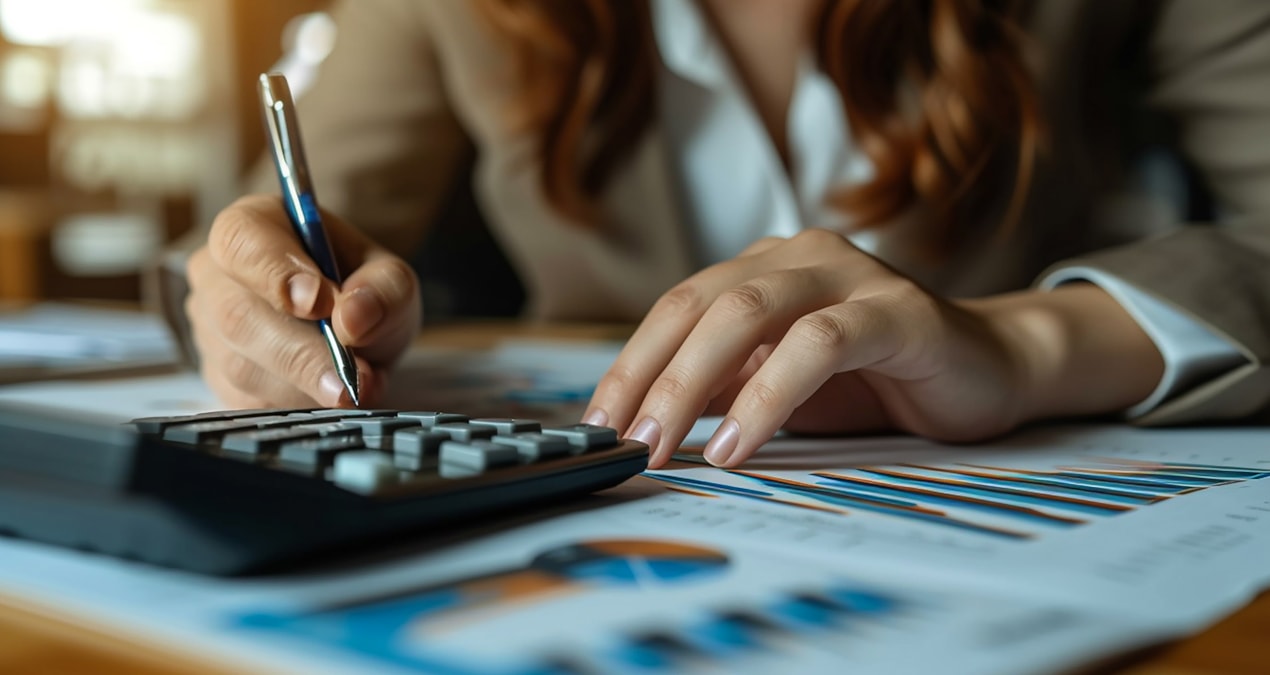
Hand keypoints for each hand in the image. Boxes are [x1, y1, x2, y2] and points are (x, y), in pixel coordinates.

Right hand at [186, 195, 420, 408]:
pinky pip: (244, 399)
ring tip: (353, 388)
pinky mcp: (216, 375)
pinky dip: (292, 403)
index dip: (275, 273)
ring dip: (302, 384)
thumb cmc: (363, 291)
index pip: (241, 240)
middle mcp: (217, 273)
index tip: (319, 303)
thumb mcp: (391, 281)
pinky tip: (326, 396)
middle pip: (237, 314)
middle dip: (300, 352)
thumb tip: (353, 317)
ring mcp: (209, 326)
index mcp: (255, 226)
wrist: (355, 333)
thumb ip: (382, 290)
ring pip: (240, 364)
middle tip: (350, 377)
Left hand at [584, 229, 1161, 467]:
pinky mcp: (897, 311)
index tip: (596, 423)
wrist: (988, 372)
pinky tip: (739, 442)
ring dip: (694, 383)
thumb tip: (638, 419)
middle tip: (621, 439)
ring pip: (749, 311)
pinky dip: (768, 392)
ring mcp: (851, 275)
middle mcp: (800, 257)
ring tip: (665, 444)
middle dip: (650, 376)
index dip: (630, 363)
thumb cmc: (878, 380)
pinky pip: (819, 342)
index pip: (677, 307)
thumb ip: (719, 390)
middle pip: (700, 304)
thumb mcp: (778, 387)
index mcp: (764, 268)